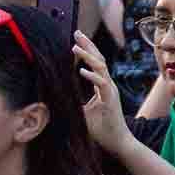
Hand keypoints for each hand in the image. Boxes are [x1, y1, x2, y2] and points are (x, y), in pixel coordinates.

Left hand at [74, 31, 132, 154]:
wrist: (118, 142)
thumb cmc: (101, 129)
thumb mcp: (82, 112)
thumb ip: (74, 101)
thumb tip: (56, 96)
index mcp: (102, 86)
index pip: (95, 62)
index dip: (87, 49)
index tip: (76, 38)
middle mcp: (108, 85)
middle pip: (99, 59)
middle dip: (88, 45)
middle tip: (77, 32)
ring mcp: (110, 91)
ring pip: (101, 67)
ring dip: (88, 56)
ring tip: (75, 46)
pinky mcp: (111, 99)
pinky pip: (101, 84)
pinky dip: (91, 76)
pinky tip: (80, 69)